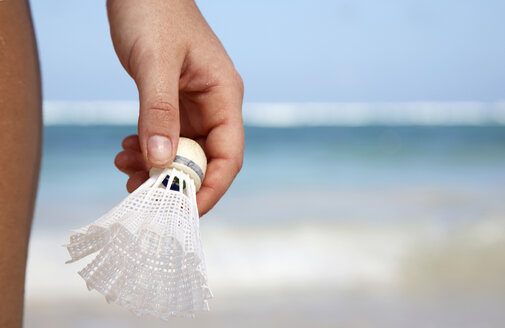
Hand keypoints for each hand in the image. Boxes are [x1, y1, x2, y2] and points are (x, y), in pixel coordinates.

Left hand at [107, 0, 243, 215]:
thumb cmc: (154, 11)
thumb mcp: (154, 62)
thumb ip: (158, 111)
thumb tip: (159, 161)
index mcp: (224, 95)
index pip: (228, 154)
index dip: (209, 187)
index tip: (182, 209)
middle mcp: (214, 105)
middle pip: (204, 160)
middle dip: (175, 181)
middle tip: (141, 191)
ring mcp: (194, 106)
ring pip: (182, 153)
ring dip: (155, 167)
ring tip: (124, 165)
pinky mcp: (173, 104)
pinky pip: (165, 138)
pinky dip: (146, 150)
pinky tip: (126, 149)